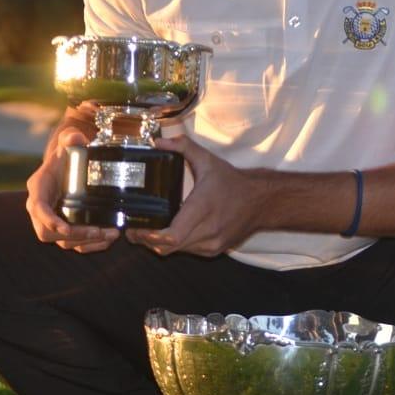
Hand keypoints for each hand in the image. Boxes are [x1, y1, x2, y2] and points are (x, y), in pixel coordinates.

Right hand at [25, 128, 119, 252]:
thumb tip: (76, 137)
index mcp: (38, 187)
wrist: (68, 163)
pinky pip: (73, 243)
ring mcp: (51, 220)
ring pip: (62, 241)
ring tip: (109, 235)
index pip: (37, 208)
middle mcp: (40, 208)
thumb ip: (70, 138)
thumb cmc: (65, 153)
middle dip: (73, 235)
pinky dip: (89, 245)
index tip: (65, 228)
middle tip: (97, 231)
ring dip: (84, 242)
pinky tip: (106, 240)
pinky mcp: (64, 227)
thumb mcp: (67, 142)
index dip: (48, 220)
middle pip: (47, 232)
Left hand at [126, 134, 267, 256]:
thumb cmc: (233, 182)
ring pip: (177, 251)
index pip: (171, 235)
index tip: (135, 230)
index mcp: (202, 209)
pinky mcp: (215, 250)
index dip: (149, 237)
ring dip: (161, 244)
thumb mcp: (208, 160)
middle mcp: (207, 231)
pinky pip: (189, 251)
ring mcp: (212, 244)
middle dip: (147, 242)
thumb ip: (183, 147)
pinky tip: (169, 234)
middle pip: (169, 247)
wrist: (261, 201)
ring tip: (147, 233)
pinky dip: (177, 245)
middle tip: (133, 232)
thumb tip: (159, 142)